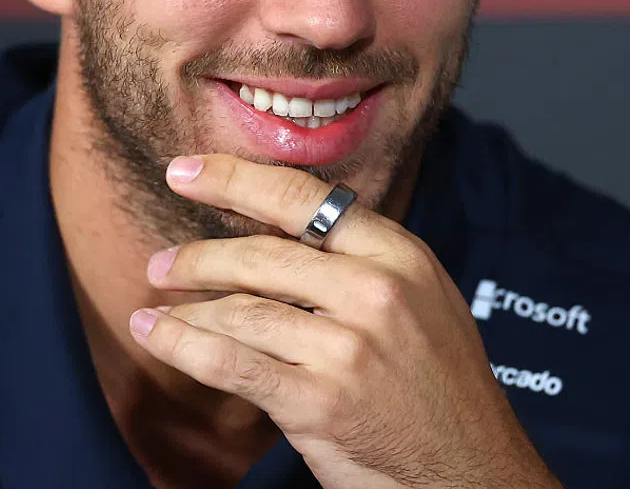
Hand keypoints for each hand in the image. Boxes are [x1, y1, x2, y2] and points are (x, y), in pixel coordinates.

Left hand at [129, 154, 561, 488]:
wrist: (474, 471)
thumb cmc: (440, 381)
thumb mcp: (421, 296)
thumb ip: (360, 258)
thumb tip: (278, 228)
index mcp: (398, 253)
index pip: (301, 198)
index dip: (233, 178)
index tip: (185, 171)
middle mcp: (374, 290)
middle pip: (261, 256)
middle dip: (199, 256)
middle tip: (162, 262)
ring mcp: (347, 347)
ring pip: (241, 311)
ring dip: (187, 307)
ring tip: (155, 305)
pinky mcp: (320, 402)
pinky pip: (232, 363)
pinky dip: (183, 346)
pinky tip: (155, 335)